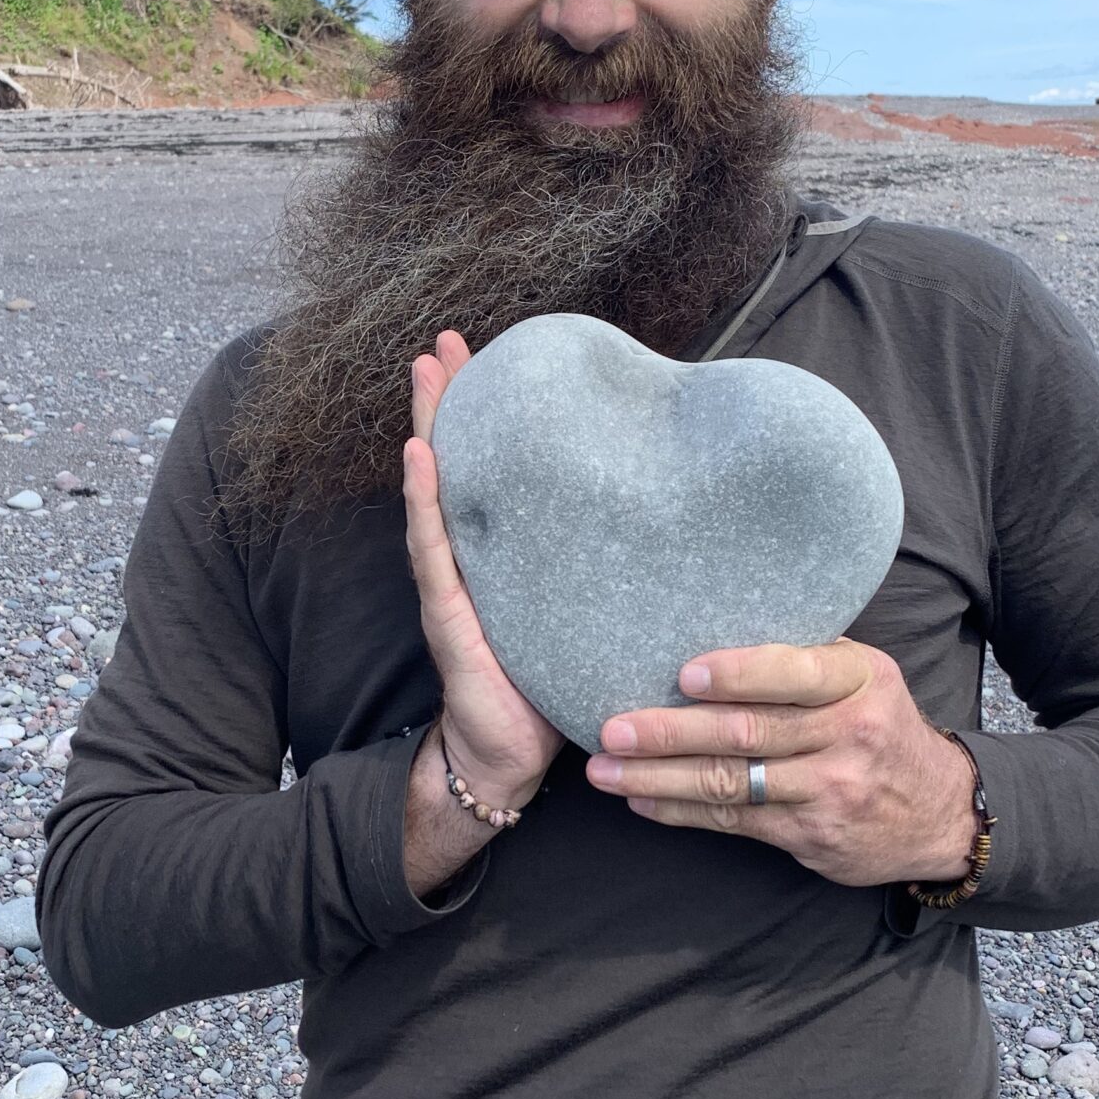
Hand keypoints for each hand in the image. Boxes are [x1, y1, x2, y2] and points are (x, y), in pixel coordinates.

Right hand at [404, 329, 564, 811]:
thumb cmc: (552, 685)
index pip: (490, 471)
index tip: (486, 356)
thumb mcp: (587, 610)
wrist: (510, 756)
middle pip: (452, 465)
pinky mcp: (449, 615)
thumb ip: (606, 564)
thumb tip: (677, 518)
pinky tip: (422, 457)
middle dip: (448, 402)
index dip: (485, 415)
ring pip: (434, 493)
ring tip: (425, 375)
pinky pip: (433, 550)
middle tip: (443, 343)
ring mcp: (451, 583)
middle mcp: (468, 560)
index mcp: (501, 555)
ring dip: (427, 430)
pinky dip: (425, 502)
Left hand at [584, 639, 978, 887]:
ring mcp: (829, 789)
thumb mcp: (863, 676)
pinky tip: (640, 799)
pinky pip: (734, 820)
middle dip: (672, 732)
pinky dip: (681, 810)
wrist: (939, 812)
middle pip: (748, 733)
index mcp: (858, 680)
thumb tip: (707, 622)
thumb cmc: (876, 724)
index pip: (795, 673)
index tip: (683, 674)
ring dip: (659, 777)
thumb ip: (803, 657)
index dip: (738, 674)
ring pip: (731, 782)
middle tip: (613, 727)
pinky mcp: (811, 834)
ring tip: (606, 770)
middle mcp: (847, 734)